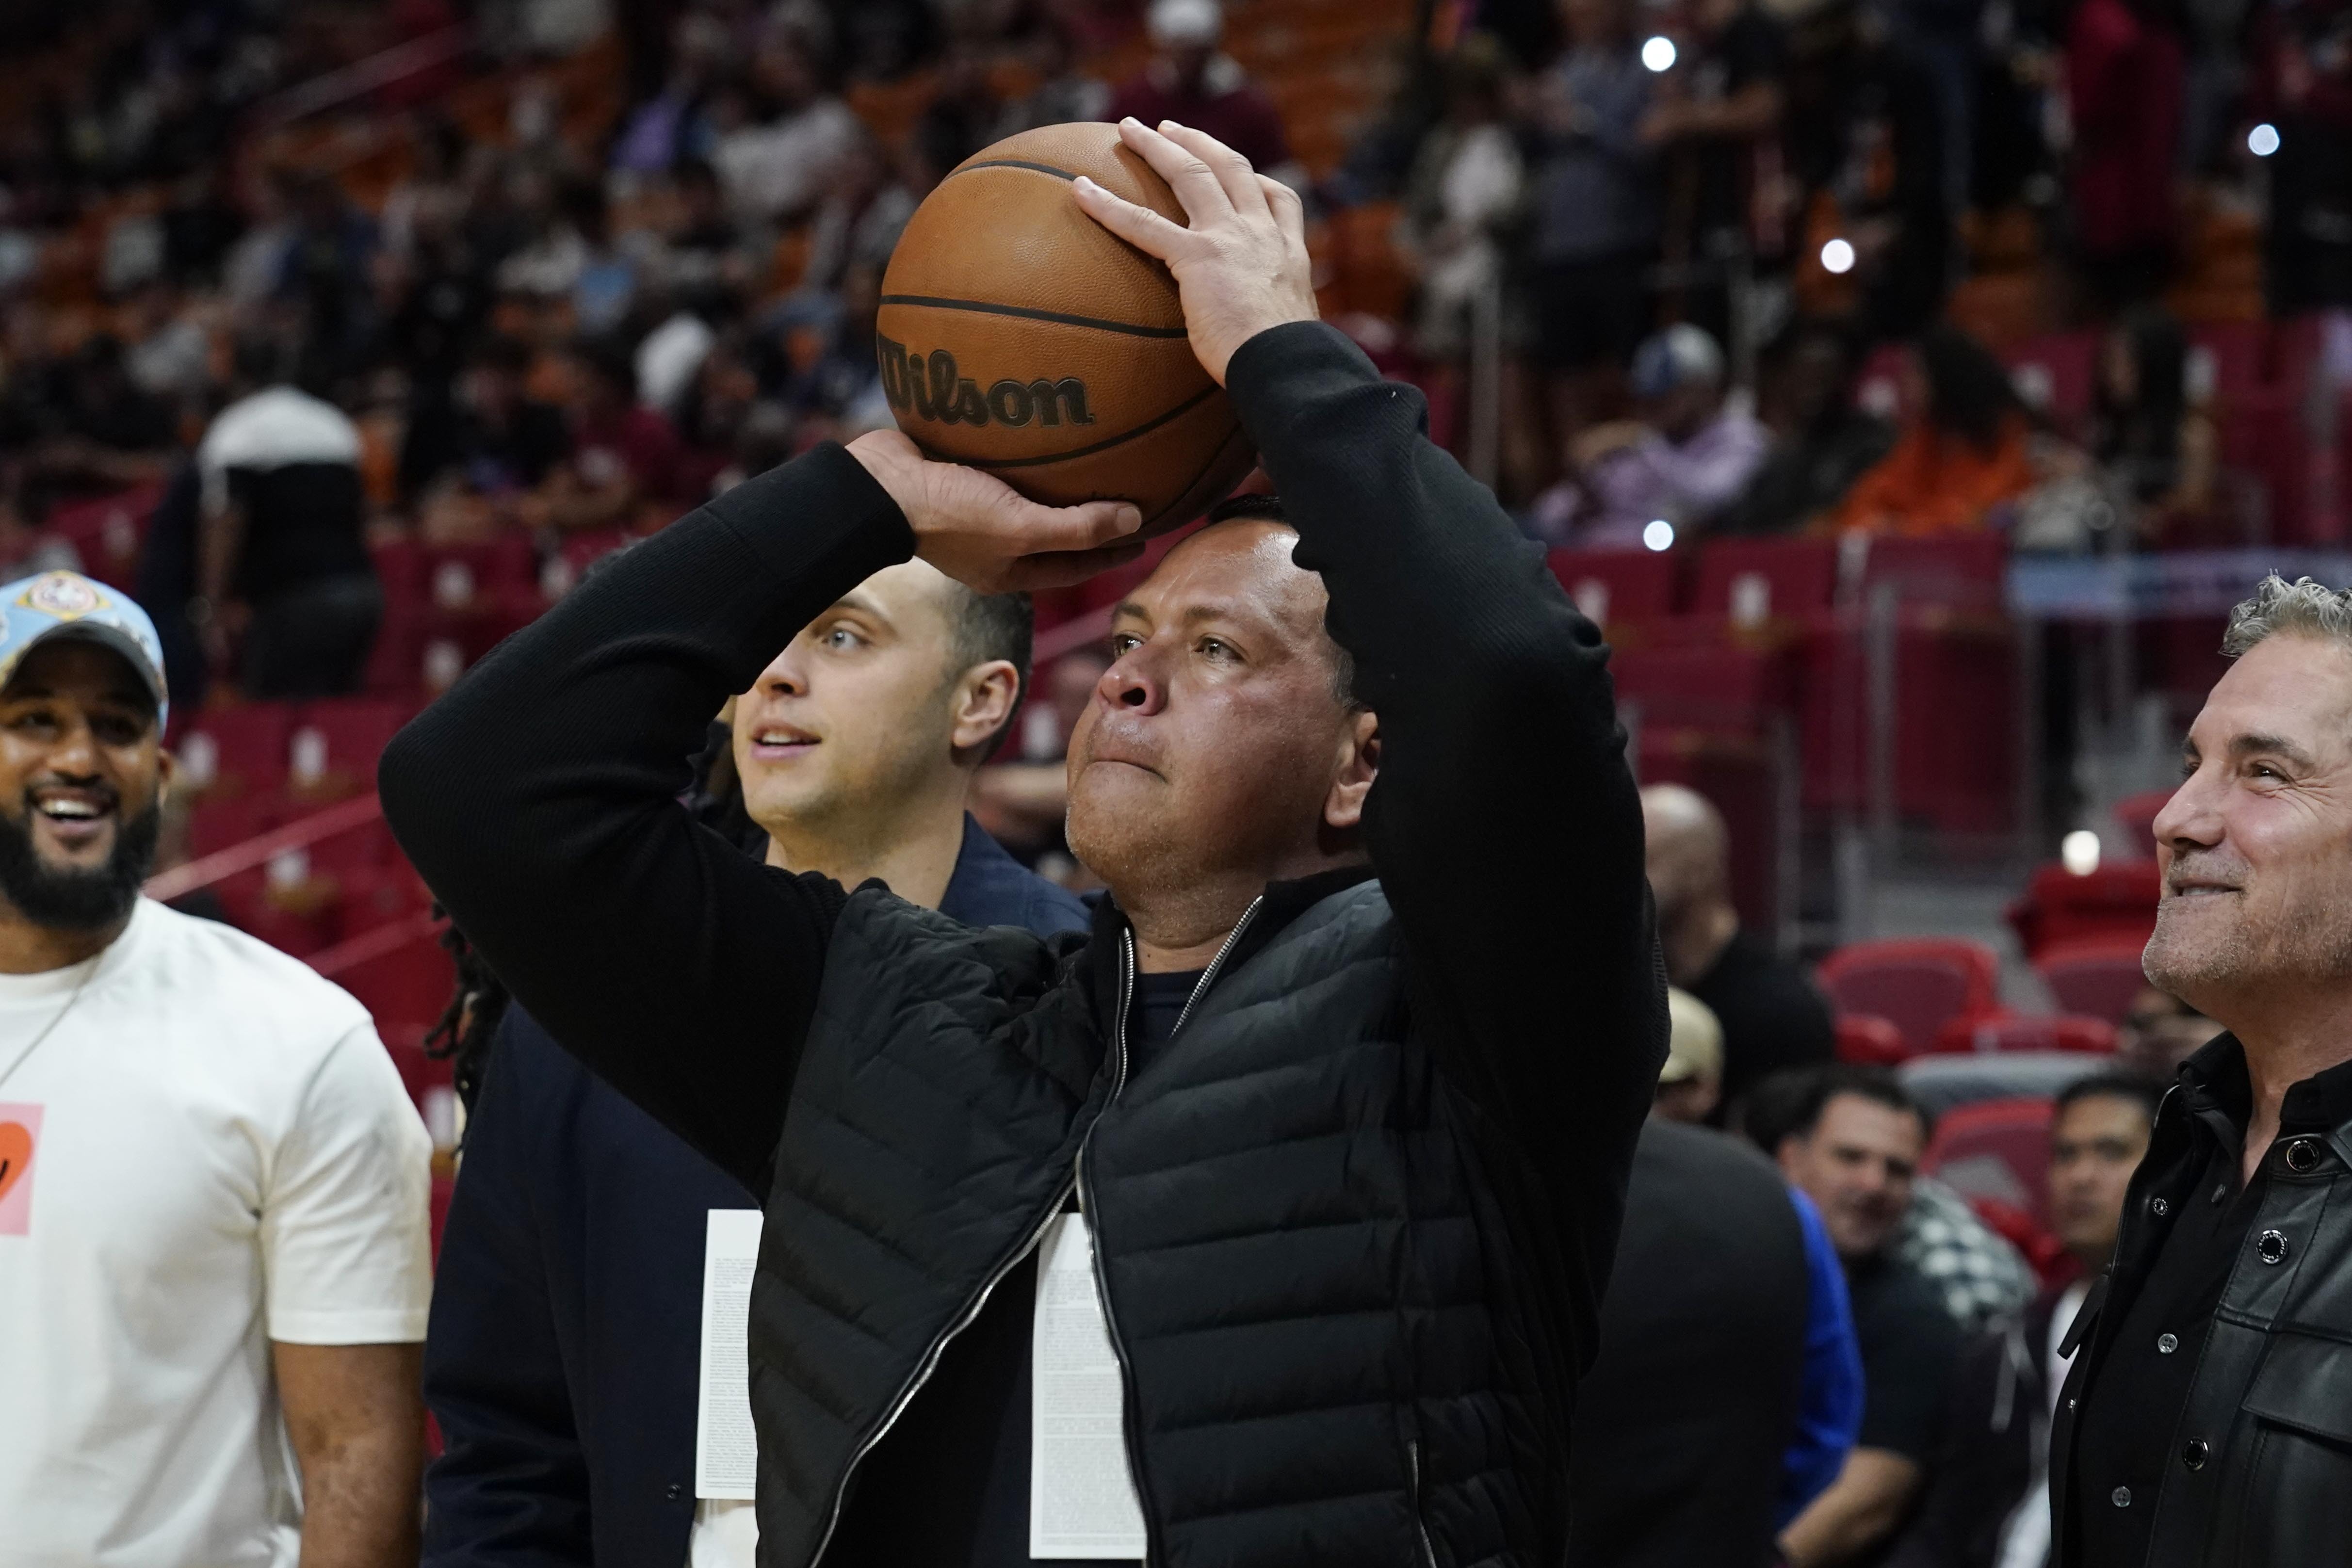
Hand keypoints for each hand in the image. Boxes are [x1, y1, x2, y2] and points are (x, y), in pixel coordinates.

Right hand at [846, 430, 1142, 592]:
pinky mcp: (957, 472)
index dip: (1112, 551)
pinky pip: (1003, 462)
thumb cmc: (948, 516)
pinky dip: (1028, 450)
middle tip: (1131, 496)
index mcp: (1007, 568)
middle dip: (1092, 520)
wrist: (875, 486)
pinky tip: (1047, 424)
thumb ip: (1077, 528)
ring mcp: (972, 507)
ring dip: (1060, 482)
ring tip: (1097, 459)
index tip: (1147, 533)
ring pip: (1028, 495)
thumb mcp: (1020, 528)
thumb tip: (1135, 520)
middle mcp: (992, 542)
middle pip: (1054, 532)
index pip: (1074, 564)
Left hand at [1070, 118, 1317, 385]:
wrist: (1290, 365)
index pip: (1277, 198)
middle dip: (1198, 142)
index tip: (1238, 169)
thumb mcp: (1291, 331)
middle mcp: (1261, 232)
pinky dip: (1108, 204)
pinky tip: (1080, 189)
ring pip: (1190, 175)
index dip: (1255, 180)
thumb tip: (1258, 345)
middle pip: (1229, 168)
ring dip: (1156, 146)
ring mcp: (1230, 238)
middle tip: (1169, 128)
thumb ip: (1271, 317)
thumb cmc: (1288, 364)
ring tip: (1128, 129)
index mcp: (1289, 250)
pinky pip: (1144, 224)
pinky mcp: (1198, 257)